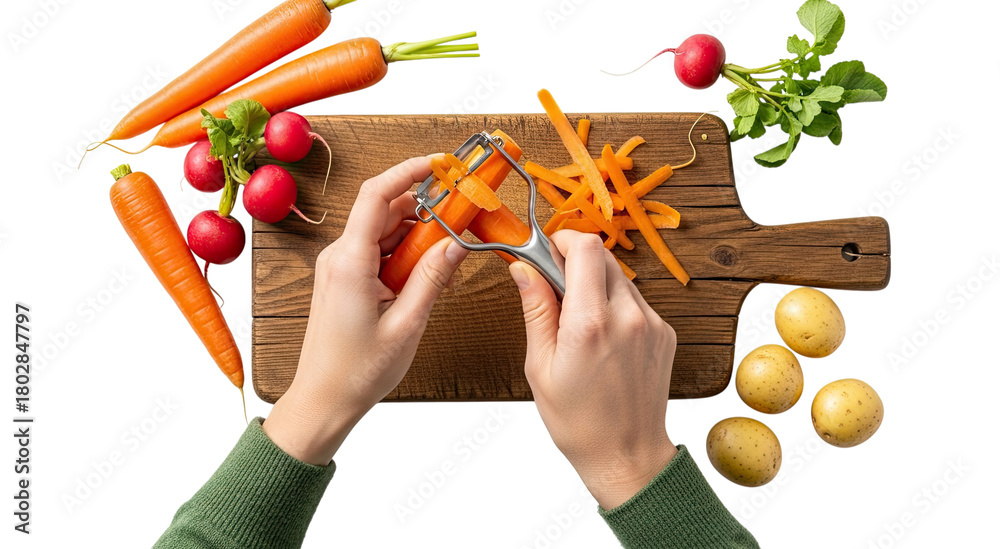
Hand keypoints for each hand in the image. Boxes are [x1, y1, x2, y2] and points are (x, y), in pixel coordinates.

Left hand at [264, 156, 467, 464]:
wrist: (323, 401)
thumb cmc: (356, 371)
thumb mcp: (407, 324)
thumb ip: (432, 278)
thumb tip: (456, 243)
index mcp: (349, 262)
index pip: (376, 195)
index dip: (408, 172)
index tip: (439, 165)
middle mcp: (339, 257)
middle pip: (385, 211)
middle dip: (425, 209)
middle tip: (461, 216)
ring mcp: (340, 267)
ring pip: (384, 231)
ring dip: (417, 236)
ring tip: (447, 259)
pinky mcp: (345, 279)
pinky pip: (378, 252)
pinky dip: (405, 255)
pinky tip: (426, 275)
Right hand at [509, 231, 677, 508]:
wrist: (627, 455)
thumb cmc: (577, 421)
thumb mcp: (540, 366)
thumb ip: (536, 308)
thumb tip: (523, 268)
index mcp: (591, 324)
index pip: (585, 248)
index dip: (562, 240)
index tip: (546, 252)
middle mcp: (628, 316)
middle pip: (603, 256)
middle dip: (575, 261)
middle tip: (554, 287)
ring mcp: (652, 323)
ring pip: (620, 276)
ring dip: (595, 284)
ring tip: (577, 321)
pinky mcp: (665, 332)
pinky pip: (635, 300)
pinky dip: (615, 304)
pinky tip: (602, 337)